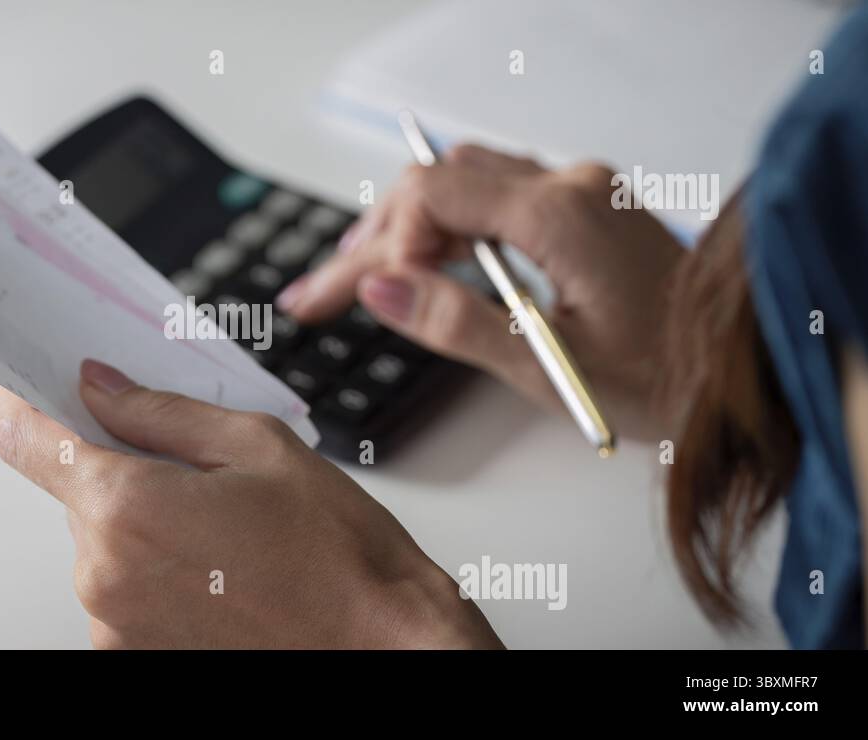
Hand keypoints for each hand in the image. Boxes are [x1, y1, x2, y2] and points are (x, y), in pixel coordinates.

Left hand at [0, 359, 502, 648]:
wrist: (379, 647)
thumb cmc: (337, 558)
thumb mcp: (256, 448)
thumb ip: (160, 413)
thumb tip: (100, 388)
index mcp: (127, 509)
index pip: (28, 440)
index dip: (21, 399)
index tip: (24, 380)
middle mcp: (103, 576)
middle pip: (75, 490)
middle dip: (117, 462)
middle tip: (184, 457)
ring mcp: (114, 625)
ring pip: (101, 540)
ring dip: (140, 518)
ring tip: (222, 523)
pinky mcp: (132, 654)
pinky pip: (122, 586)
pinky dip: (154, 565)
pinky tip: (218, 563)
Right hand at [277, 145, 684, 440]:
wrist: (738, 375)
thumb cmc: (663, 379)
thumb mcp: (547, 365)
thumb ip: (455, 322)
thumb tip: (379, 289)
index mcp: (559, 214)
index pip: (432, 194)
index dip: (379, 244)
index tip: (348, 299)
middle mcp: (569, 186)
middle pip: (439, 183)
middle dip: (375, 237)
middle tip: (321, 294)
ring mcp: (579, 192)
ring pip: (464, 184)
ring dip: (405, 229)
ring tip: (354, 280)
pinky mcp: (584, 209)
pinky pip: (496, 197)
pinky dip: (447, 230)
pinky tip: (422, 266)